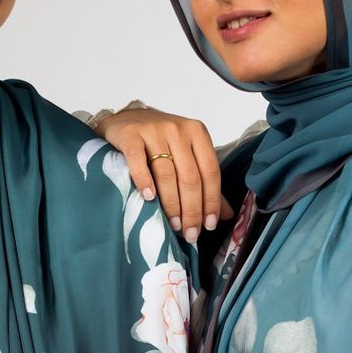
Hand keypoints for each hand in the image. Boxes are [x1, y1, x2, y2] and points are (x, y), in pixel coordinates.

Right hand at [95, 105, 233, 241]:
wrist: (126, 119)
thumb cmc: (159, 142)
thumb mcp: (186, 156)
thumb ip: (205, 183)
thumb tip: (226, 215)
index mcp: (197, 133)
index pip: (210, 172)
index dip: (211, 201)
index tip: (209, 225)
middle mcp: (178, 129)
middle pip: (190, 176)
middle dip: (192, 210)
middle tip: (190, 233)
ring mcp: (154, 130)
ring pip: (166, 173)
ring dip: (171, 204)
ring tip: (172, 225)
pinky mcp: (131, 135)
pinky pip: (138, 161)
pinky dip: (144, 181)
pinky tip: (149, 198)